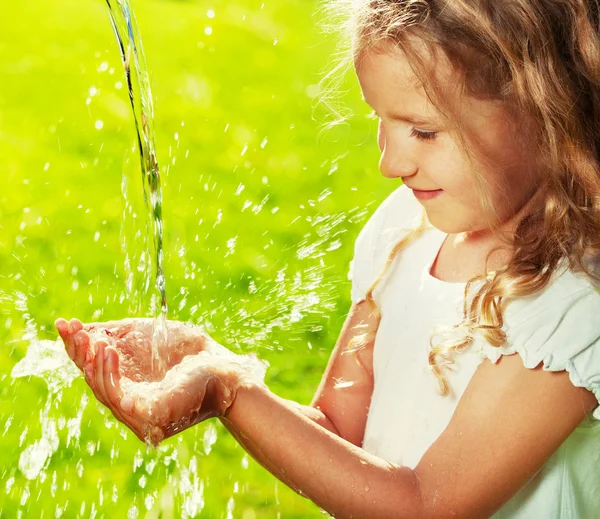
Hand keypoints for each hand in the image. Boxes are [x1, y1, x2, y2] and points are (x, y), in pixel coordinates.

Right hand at [55, 317, 267, 444]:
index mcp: (129, 387)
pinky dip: (109, 373)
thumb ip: (117, 334)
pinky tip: (108, 351)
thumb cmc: (191, 353)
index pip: (96, 369)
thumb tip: (80, 327)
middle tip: (70, 329)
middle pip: (93, 380)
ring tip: (91, 338)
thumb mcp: (147, 336)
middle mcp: (129, 405)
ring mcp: (137, 415)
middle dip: (79, 353)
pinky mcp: (147, 417)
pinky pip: (118, 397)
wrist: (224, 369)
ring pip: (101, 390)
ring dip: (92, 361)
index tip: (64, 324)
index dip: (78, 347)